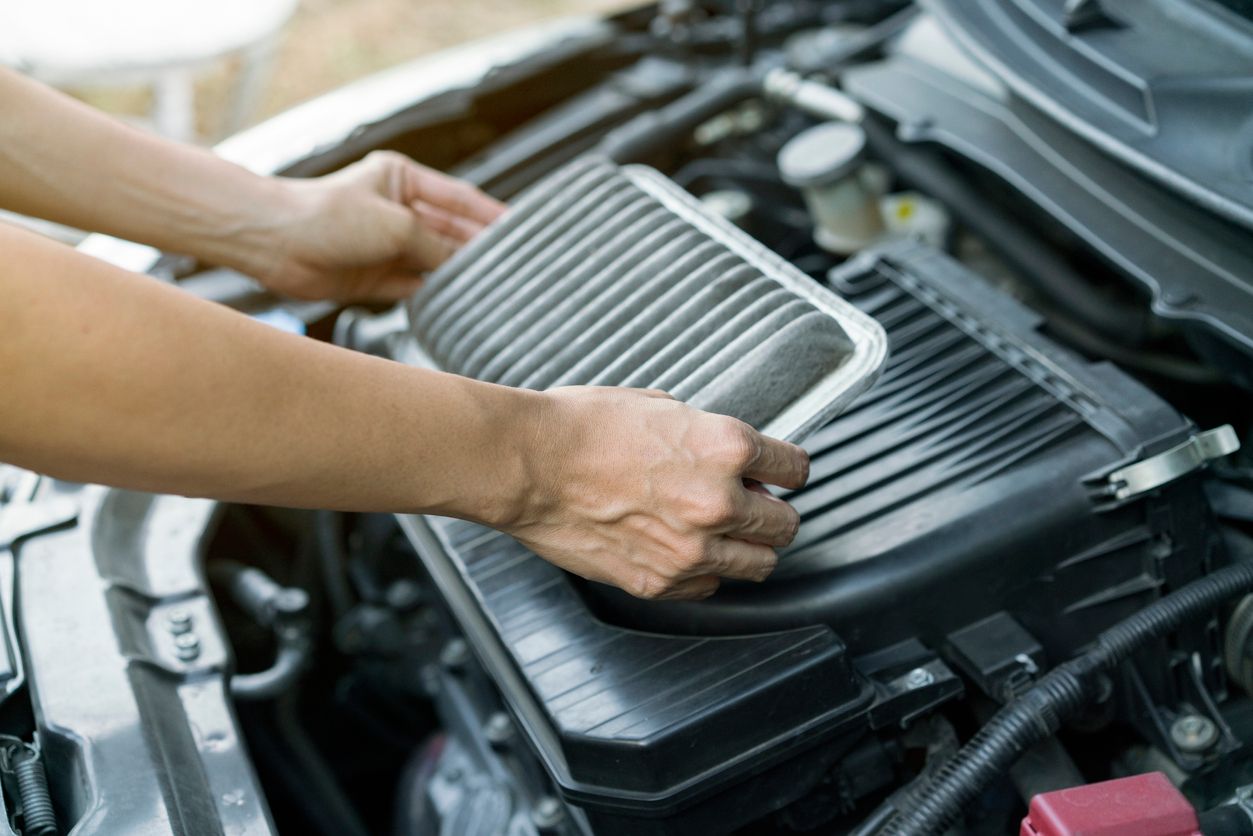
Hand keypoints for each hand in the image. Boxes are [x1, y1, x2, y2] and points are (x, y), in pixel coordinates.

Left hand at [256, 151, 504, 301]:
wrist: (274, 242)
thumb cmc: (325, 215)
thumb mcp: (396, 224)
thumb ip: (435, 245)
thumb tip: (463, 264)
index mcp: (403, 181)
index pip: (459, 198)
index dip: (491, 214)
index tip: (522, 228)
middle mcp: (398, 212)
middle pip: (451, 232)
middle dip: (480, 248)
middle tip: (516, 265)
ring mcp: (387, 246)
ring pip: (436, 262)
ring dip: (459, 274)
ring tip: (495, 287)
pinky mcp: (375, 278)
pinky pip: (416, 288)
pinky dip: (435, 296)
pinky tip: (458, 302)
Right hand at [503, 387, 809, 600]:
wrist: (528, 463)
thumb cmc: (581, 426)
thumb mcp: (658, 404)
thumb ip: (705, 434)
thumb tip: (726, 453)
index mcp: (726, 448)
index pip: (795, 469)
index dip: (788, 470)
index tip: (781, 474)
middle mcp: (719, 503)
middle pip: (786, 525)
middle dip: (773, 513)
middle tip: (753, 505)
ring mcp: (691, 550)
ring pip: (758, 565)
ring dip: (747, 548)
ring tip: (721, 532)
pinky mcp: (659, 582)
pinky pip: (707, 587)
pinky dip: (703, 572)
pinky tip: (682, 549)